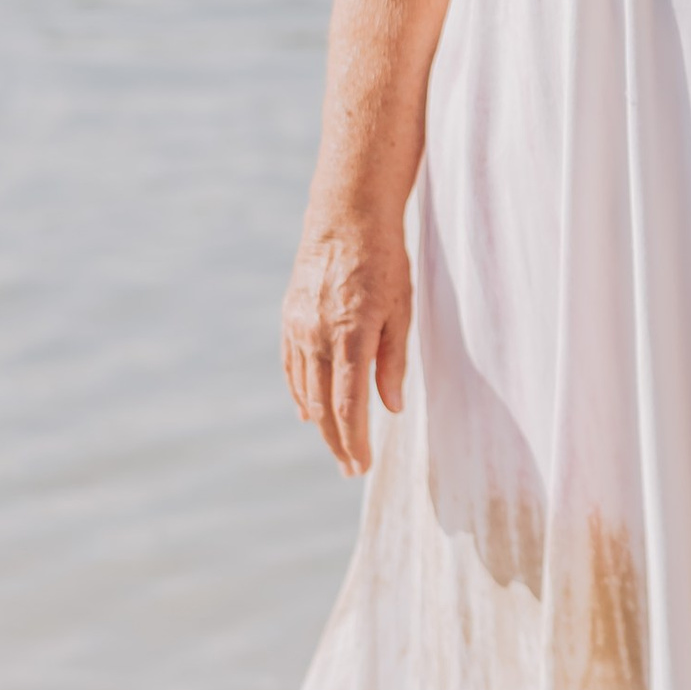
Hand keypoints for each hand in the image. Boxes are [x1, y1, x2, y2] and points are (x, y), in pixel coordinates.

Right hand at [282, 209, 412, 474]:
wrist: (345, 219)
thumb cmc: (384, 263)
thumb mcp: (401, 311)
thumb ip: (393, 362)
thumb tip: (392, 408)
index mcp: (350, 337)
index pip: (348, 406)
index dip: (356, 441)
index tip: (363, 466)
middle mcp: (317, 337)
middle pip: (322, 406)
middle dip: (338, 442)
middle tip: (351, 469)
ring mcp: (297, 328)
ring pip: (304, 390)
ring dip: (320, 424)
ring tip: (337, 447)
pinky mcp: (289, 319)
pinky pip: (291, 367)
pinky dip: (299, 394)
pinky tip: (308, 413)